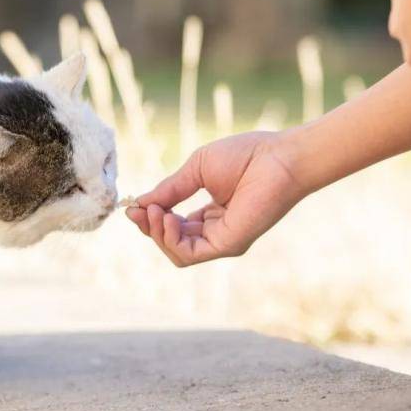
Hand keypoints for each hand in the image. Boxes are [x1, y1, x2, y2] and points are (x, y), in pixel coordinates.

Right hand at [126, 132, 305, 266]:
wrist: (277, 156)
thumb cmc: (245, 156)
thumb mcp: (196, 169)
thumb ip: (170, 189)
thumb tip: (141, 203)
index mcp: (210, 215)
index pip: (172, 226)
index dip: (151, 217)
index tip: (133, 206)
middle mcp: (216, 232)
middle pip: (171, 242)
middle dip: (149, 227)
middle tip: (138, 211)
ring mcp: (223, 240)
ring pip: (177, 253)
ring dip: (158, 234)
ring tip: (156, 212)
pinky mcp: (229, 244)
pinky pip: (189, 254)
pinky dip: (171, 240)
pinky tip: (168, 218)